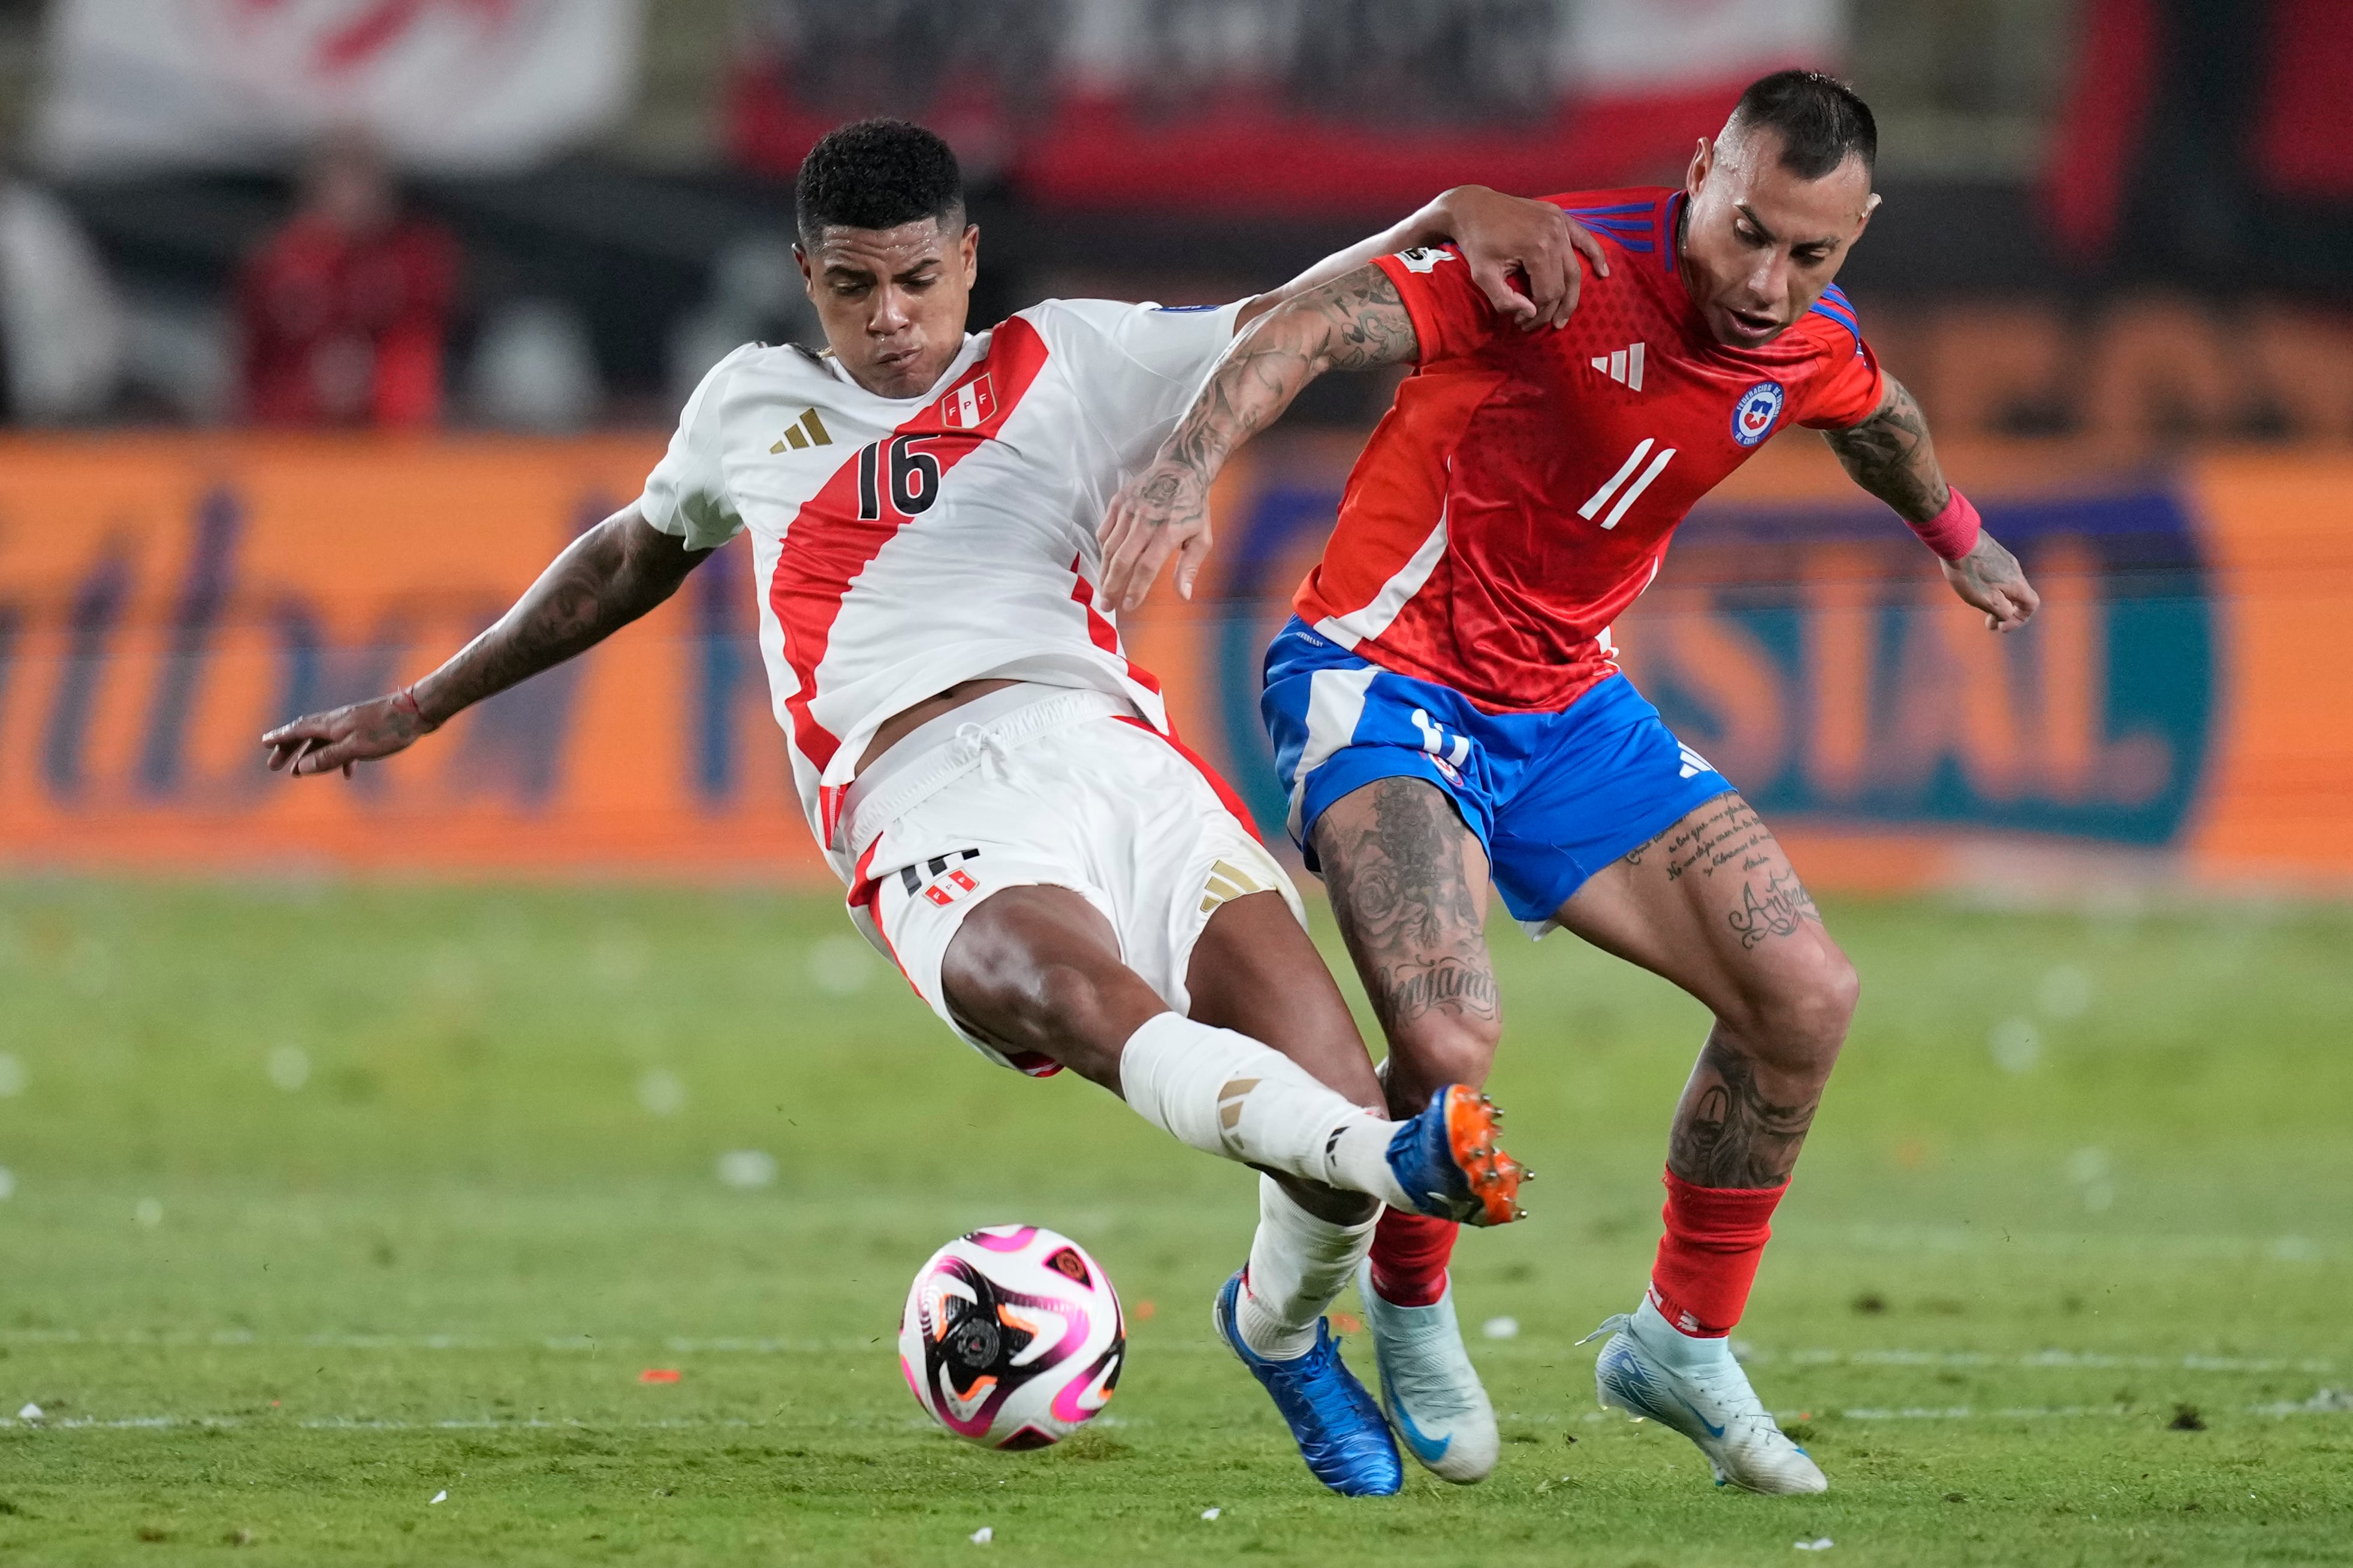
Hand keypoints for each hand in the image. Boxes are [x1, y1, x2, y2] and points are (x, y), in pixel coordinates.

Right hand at [261, 691, 437, 778]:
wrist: (419, 713)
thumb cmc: (388, 730)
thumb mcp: (355, 748)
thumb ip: (328, 758)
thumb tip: (301, 768)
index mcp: (332, 724)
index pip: (298, 730)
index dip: (280, 737)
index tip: (264, 743)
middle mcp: (339, 721)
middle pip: (307, 735)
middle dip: (289, 750)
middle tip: (274, 765)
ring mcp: (353, 725)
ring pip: (326, 741)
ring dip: (311, 756)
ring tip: (299, 773)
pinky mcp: (369, 730)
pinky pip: (347, 745)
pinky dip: (341, 759)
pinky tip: (347, 774)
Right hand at [1099, 459, 1212, 611]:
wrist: (1182, 468)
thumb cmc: (1194, 507)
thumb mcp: (1202, 537)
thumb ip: (1190, 567)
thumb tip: (1184, 595)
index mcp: (1168, 532)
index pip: (1146, 567)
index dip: (1135, 589)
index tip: (1129, 606)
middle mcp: (1145, 520)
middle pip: (1122, 560)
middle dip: (1112, 586)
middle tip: (1107, 605)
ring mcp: (1129, 509)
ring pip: (1109, 547)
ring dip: (1104, 572)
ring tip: (1103, 589)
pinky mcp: (1118, 501)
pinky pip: (1104, 530)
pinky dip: (1102, 549)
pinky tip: (1105, 564)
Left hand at [1442, 185, 1608, 330]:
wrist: (1473, 207)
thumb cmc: (1475, 243)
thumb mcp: (1482, 276)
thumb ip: (1505, 300)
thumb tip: (1532, 313)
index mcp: (1536, 248)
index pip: (1548, 293)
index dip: (1538, 314)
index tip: (1521, 323)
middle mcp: (1554, 234)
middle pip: (1564, 282)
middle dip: (1554, 309)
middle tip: (1546, 326)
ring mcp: (1559, 223)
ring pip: (1574, 266)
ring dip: (1572, 293)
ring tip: (1564, 314)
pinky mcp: (1559, 216)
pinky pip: (1583, 237)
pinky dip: (1595, 254)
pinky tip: (1603, 272)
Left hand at [1941, 530, 2039, 632]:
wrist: (1957, 540)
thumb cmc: (1971, 574)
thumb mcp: (1986, 601)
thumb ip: (2002, 611)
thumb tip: (2008, 615)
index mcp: (2017, 584)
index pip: (2031, 604)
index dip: (2020, 619)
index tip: (2002, 627)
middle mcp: (2015, 570)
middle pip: (2017, 596)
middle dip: (2004, 612)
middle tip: (1989, 623)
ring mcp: (2003, 559)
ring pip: (2005, 585)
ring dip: (1996, 599)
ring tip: (1978, 604)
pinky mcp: (1991, 551)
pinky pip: (1996, 574)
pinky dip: (1989, 585)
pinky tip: (1971, 585)